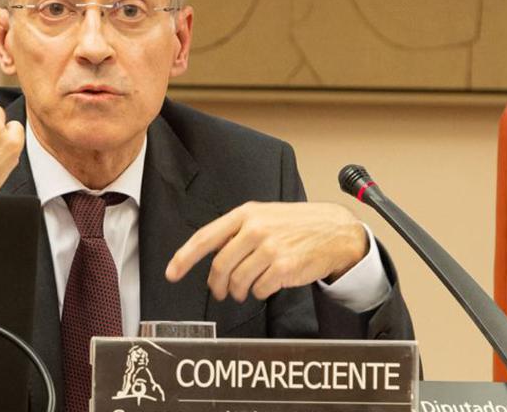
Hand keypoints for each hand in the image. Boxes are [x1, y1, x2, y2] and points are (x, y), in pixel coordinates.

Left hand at [164, 202, 367, 301]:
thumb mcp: (263, 216)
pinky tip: (265, 286)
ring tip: (242, 291)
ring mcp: (270, 248)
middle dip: (216, 284)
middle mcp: (255, 229)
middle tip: (219, 291)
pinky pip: (259, 289)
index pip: (205, 238)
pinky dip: (259, 293)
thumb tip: (209, 252)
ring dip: (237, 291)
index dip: (184, 258)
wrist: (334, 231)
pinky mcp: (284, 266)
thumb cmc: (297, 224)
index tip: (172, 273)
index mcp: (245, 214)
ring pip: (238, 281)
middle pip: (220, 266)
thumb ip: (236, 231)